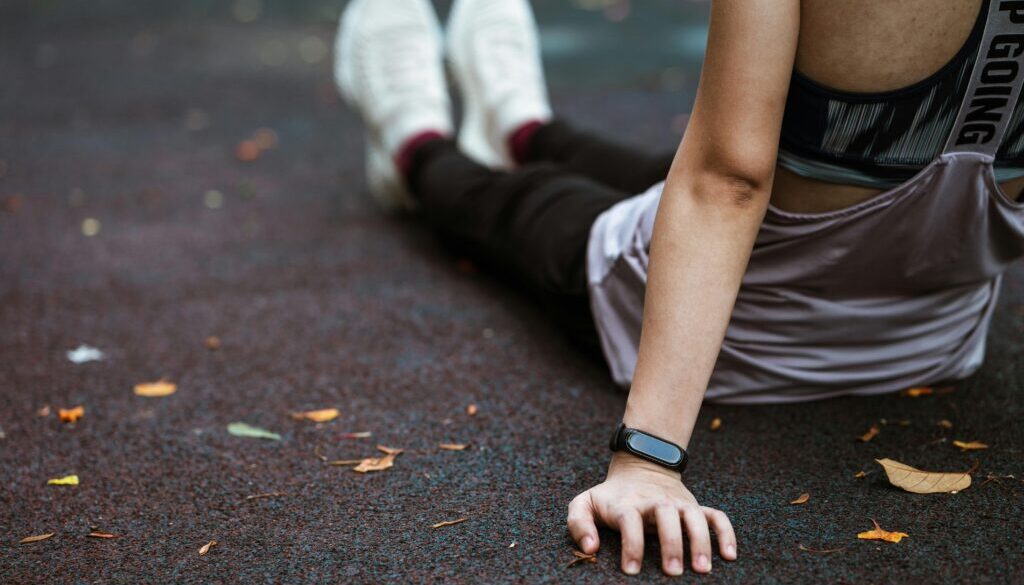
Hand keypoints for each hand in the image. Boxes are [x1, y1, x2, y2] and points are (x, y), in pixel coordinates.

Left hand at [566, 452, 736, 575]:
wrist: (640, 467)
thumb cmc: (610, 497)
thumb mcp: (585, 504)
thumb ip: (578, 524)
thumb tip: (591, 548)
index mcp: (627, 503)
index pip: (629, 520)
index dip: (630, 544)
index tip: (631, 570)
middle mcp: (655, 501)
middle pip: (665, 515)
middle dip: (671, 543)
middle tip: (672, 572)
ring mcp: (677, 503)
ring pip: (693, 516)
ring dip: (701, 540)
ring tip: (702, 569)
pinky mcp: (694, 506)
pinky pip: (716, 516)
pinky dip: (726, 533)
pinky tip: (729, 556)